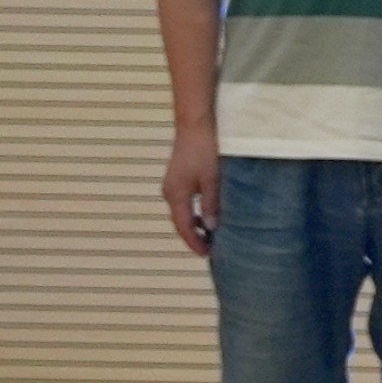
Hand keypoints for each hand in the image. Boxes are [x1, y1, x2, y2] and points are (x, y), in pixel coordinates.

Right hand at [160, 128, 220, 258]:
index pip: (183, 226)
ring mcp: (172, 186)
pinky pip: (185, 202)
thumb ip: (210, 204)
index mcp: (175, 195)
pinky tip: (208, 215)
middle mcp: (170, 193)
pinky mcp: (178, 179)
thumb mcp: (212, 179)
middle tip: (211, 250)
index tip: (206, 255)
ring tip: (211, 236)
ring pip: (183, 212)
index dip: (194, 242)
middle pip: (181, 222)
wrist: (195, 126)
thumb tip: (211, 228)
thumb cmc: (204, 151)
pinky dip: (195, 213)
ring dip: (195, 225)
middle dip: (194, 237)